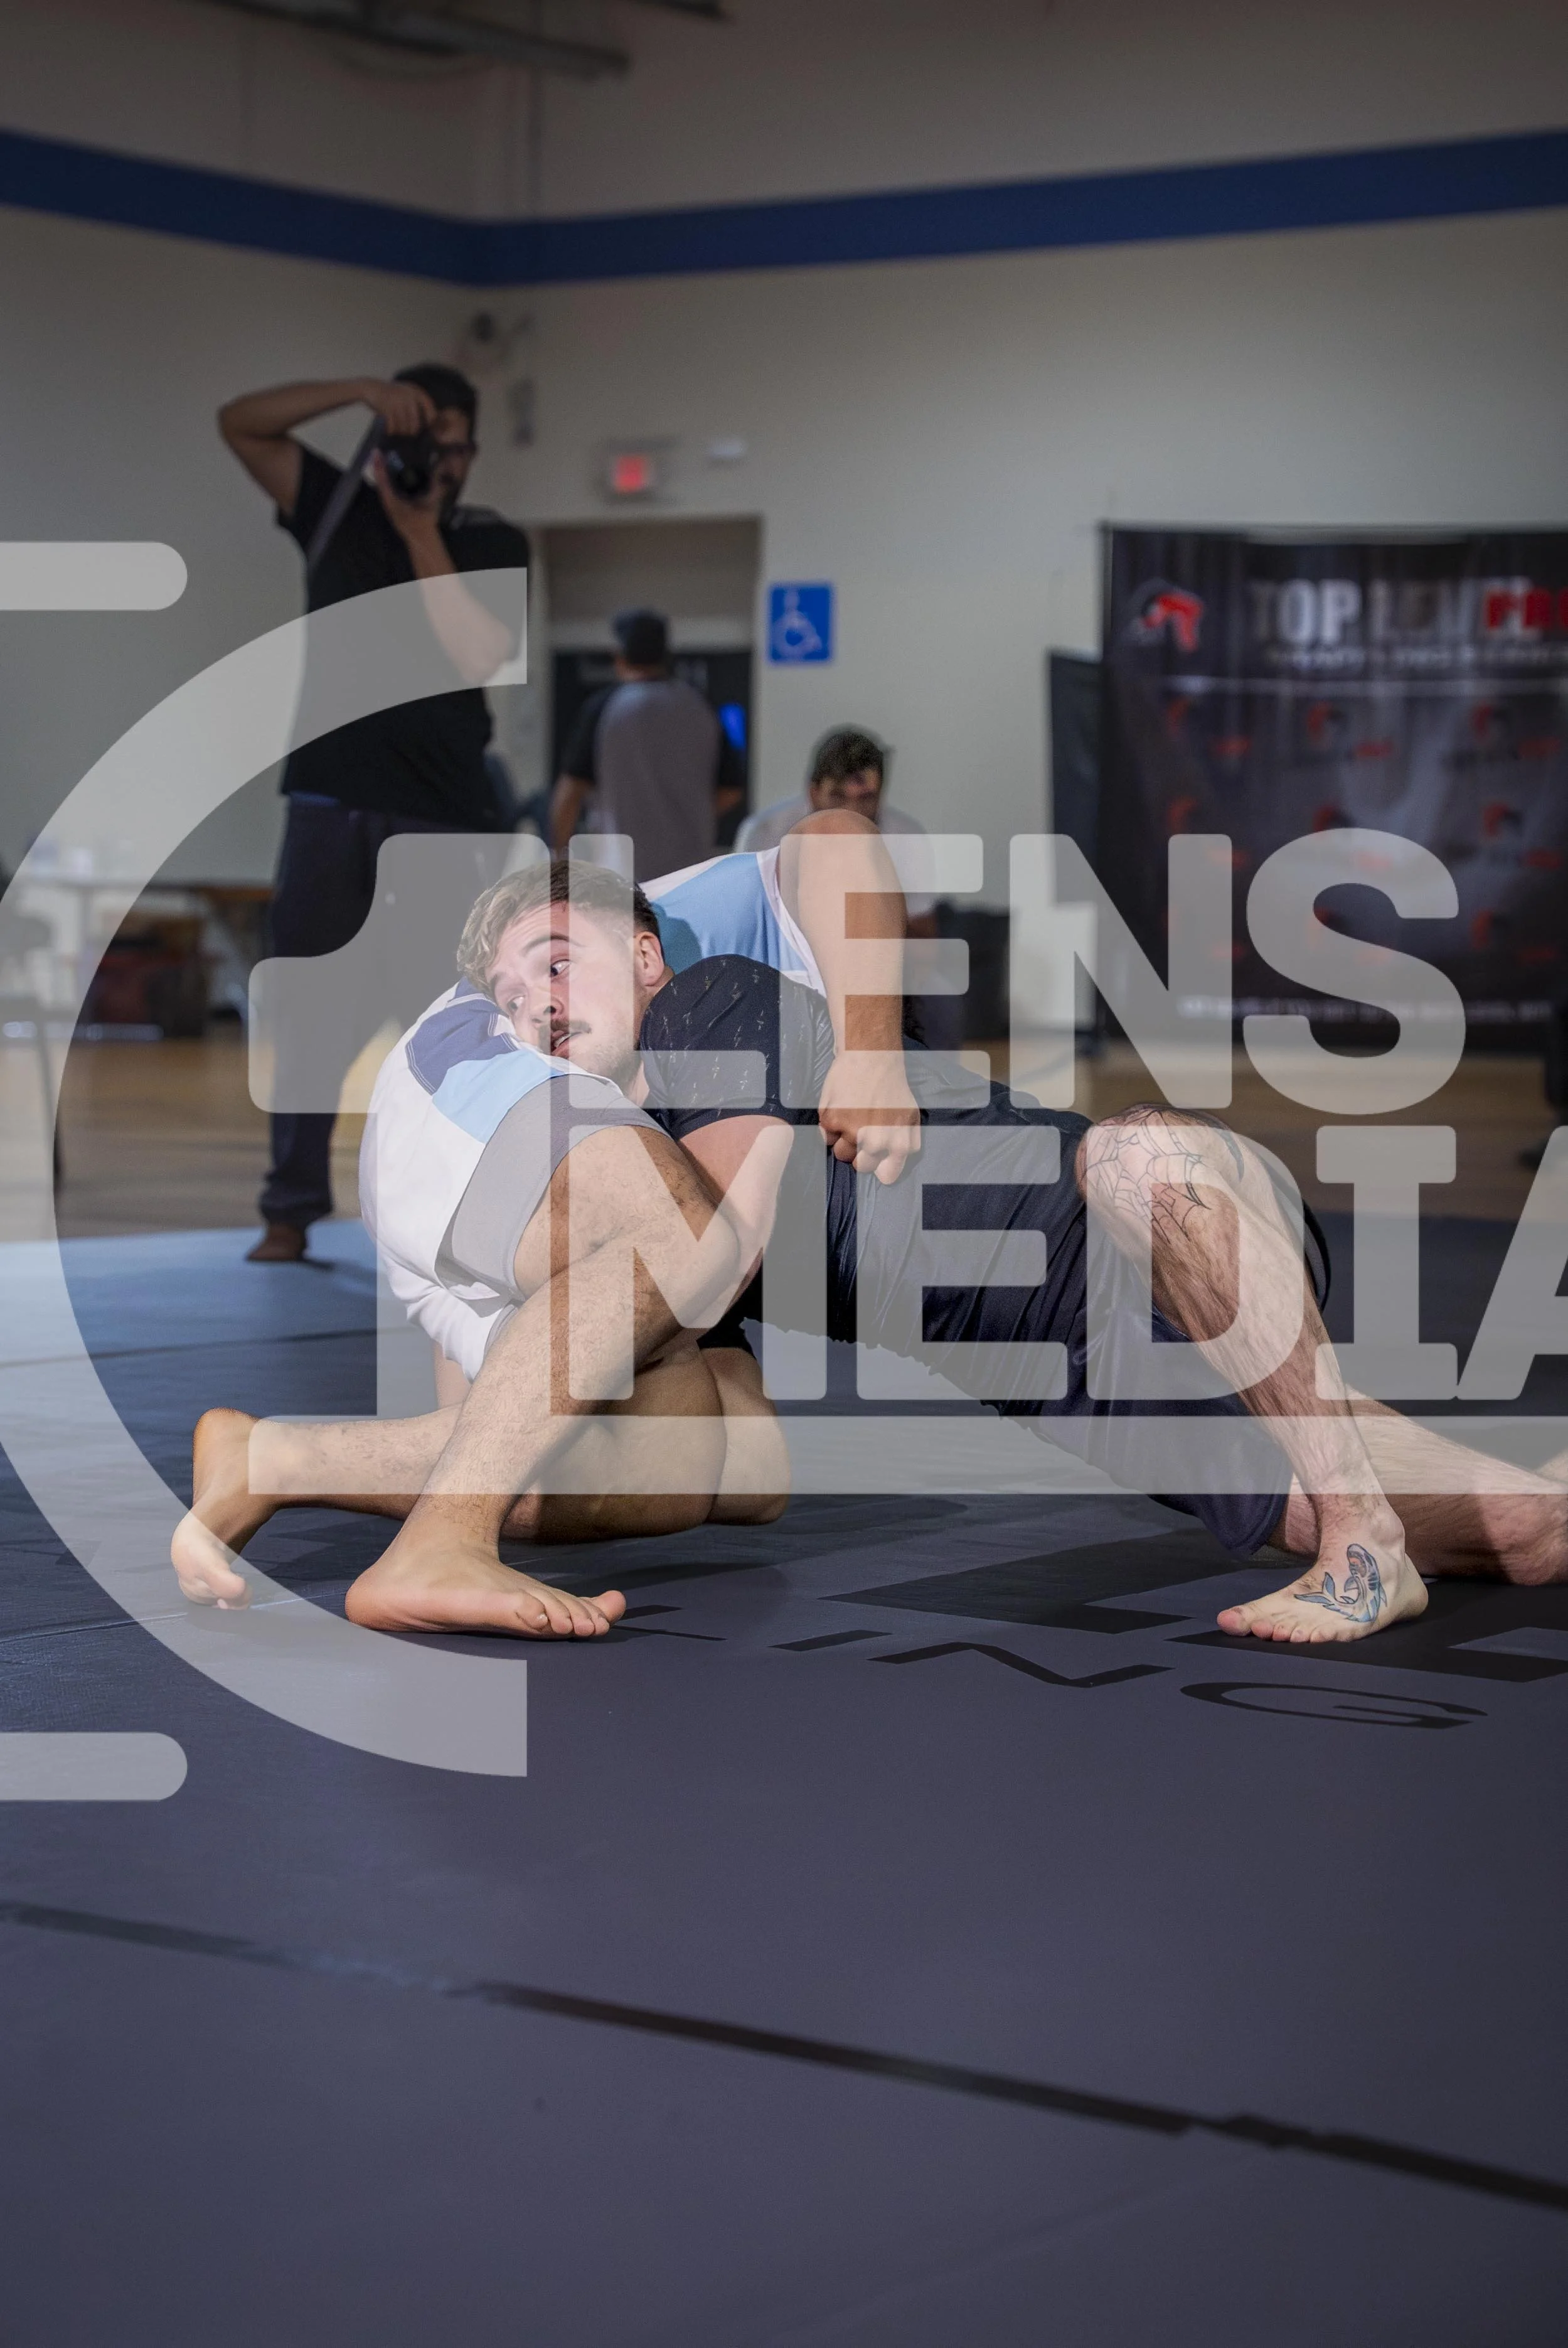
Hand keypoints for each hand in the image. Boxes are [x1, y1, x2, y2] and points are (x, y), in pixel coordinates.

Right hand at [357, 376, 435, 436]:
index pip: (431, 410)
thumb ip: (418, 404)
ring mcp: (398, 401)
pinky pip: (394, 427)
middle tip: (406, 432)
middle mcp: (409, 396)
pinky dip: (391, 430)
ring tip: (396, 429)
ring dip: (400, 432)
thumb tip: (432, 423)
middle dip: (411, 432)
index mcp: (416, 391)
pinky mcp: (388, 408)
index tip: (425, 427)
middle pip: (416, 425)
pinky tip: (389, 429)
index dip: (430, 422)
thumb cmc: (390, 395)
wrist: (370, 388)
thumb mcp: (406, 394)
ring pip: (405, 428)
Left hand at [371, 450, 442, 540]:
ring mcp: (388, 505)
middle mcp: (388, 503)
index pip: (383, 481)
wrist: (421, 538)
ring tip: (380, 458)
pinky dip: (385, 480)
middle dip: (378, 466)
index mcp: (394, 502)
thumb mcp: (431, 504)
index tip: (376, 453)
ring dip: (380, 472)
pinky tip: (387, 472)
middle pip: (379, 482)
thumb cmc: (425, 521)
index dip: (379, 466)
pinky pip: (385, 490)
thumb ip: (436, 488)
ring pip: (381, 486)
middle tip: (377, 452)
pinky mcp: (391, 506)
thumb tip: (441, 474)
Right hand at [817, 1049, 920, 1185]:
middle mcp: (876, 1143)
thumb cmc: (892, 1085)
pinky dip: (829, 1126)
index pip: (886, 1175)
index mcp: (898, 1144)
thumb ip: (907, 1144)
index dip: (879, 1166)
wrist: (871, 1056)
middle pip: (860, 1165)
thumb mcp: (911, 1116)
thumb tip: (889, 1169)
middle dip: (859, 1152)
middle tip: (860, 1131)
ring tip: (850, 1117)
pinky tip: (839, 1108)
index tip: (876, 1158)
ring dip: (842, 1140)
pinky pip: (825, 1137)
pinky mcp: (831, 1121)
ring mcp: (852, 1132)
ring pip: (840, 1152)